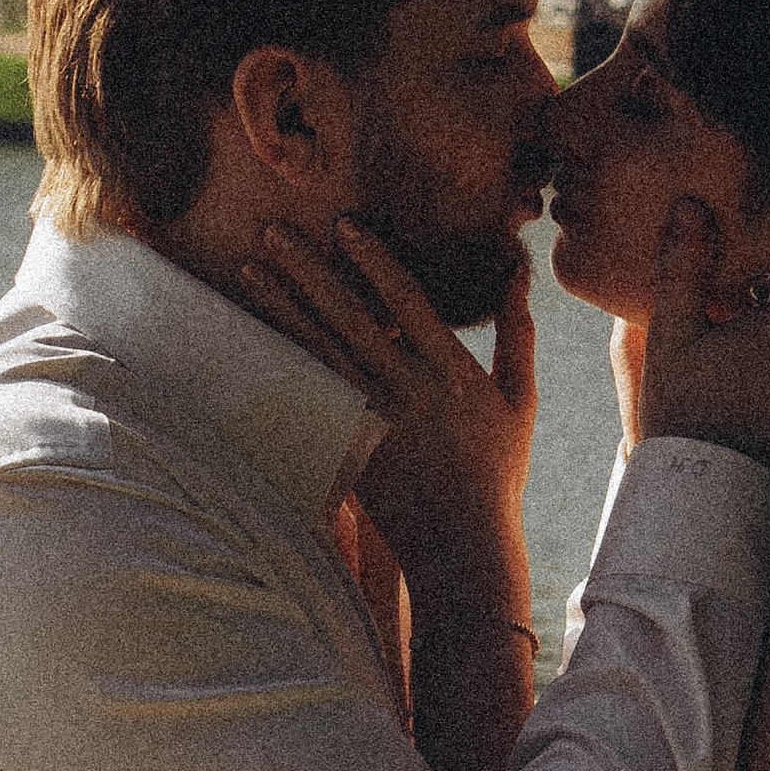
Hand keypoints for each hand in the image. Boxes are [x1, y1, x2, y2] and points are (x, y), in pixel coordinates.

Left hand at [242, 219, 536, 588]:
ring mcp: (372, 421)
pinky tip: (255, 332)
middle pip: (349, 318)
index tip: (344, 225)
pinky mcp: (347, 447)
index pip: (406, 301)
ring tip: (251, 269)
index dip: (373, 260)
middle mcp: (407, 391)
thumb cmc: (497, 469)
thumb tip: (518, 270)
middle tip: (274, 230)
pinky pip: (309, 395)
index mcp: (452, 373)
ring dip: (282, 308)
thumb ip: (516, 333)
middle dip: (309, 271)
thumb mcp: (518, 399)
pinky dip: (281, 360)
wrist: (462, 545)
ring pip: (318, 352)